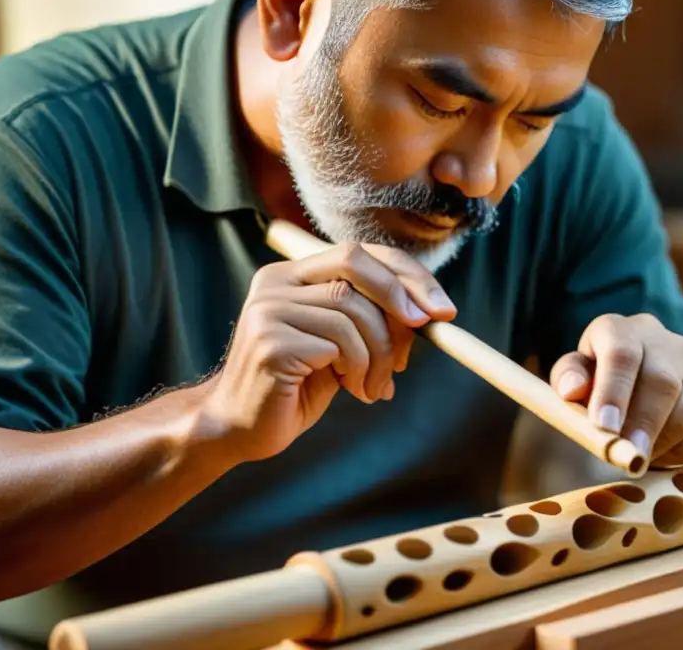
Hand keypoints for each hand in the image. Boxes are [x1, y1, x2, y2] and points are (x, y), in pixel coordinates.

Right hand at [197, 242, 456, 461]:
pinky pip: (338, 343)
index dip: (407, 274)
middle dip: (401, 296)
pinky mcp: (270, 341)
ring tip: (374, 385)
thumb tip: (430, 312)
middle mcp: (277, 282)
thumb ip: (374, 321)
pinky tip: (353, 390)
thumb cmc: (297, 387)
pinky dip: (359, 369)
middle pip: (355, 263)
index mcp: (293, 275)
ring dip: (380, 353)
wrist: (240, 430)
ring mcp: (269, 309)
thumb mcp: (343, 346)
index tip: (442, 308)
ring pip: (353, 310)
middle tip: (427, 329)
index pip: (360, 254)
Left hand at [549, 313, 682, 465]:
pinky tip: (663, 455)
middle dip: (643, 424)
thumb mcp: (578, 374)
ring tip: (639, 458)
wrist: (651, 384)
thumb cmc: (600, 381)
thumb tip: (571, 390)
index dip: (613, 390)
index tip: (603, 427)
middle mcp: (663, 340)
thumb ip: (569, 378)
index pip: (622, 352)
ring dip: (663, 441)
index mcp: (622, 330)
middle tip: (628, 455)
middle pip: (661, 381)